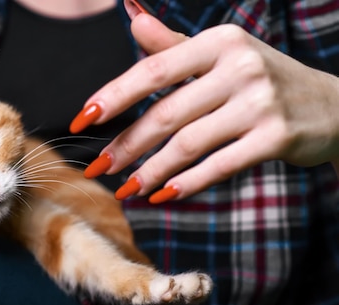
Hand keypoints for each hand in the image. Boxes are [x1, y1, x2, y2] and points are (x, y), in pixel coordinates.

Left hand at [74, 13, 338, 202]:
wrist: (332, 105)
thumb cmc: (261, 79)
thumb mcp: (221, 54)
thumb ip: (174, 44)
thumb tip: (132, 18)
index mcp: (218, 42)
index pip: (152, 70)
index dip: (113, 96)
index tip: (82, 119)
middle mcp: (239, 66)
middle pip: (166, 113)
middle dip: (126, 145)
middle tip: (98, 168)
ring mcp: (260, 102)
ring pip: (188, 143)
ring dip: (150, 171)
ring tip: (125, 189)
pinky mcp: (276, 137)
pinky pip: (220, 165)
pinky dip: (187, 183)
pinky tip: (163, 195)